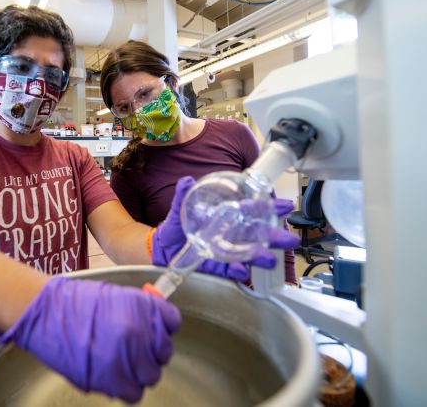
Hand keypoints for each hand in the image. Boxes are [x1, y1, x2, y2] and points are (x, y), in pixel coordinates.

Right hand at [0, 277, 180, 402]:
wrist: (47, 313)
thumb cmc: (75, 301)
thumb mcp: (116, 295)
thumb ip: (140, 310)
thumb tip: (154, 324)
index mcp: (143, 308)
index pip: (173, 322)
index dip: (164, 327)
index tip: (156, 330)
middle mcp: (140, 334)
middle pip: (164, 352)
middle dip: (152, 351)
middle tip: (137, 348)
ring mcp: (127, 359)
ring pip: (151, 375)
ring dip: (140, 370)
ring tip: (123, 362)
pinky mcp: (112, 380)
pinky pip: (134, 392)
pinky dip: (128, 386)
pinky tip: (117, 375)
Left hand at [151, 176, 299, 280]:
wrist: (161, 248)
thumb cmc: (175, 227)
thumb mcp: (178, 209)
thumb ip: (182, 196)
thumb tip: (186, 180)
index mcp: (227, 216)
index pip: (251, 210)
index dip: (269, 208)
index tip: (285, 206)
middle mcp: (230, 235)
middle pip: (256, 236)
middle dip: (274, 238)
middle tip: (289, 240)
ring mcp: (224, 252)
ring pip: (246, 255)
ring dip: (258, 257)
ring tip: (269, 259)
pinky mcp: (215, 267)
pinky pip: (228, 270)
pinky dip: (234, 270)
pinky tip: (240, 270)